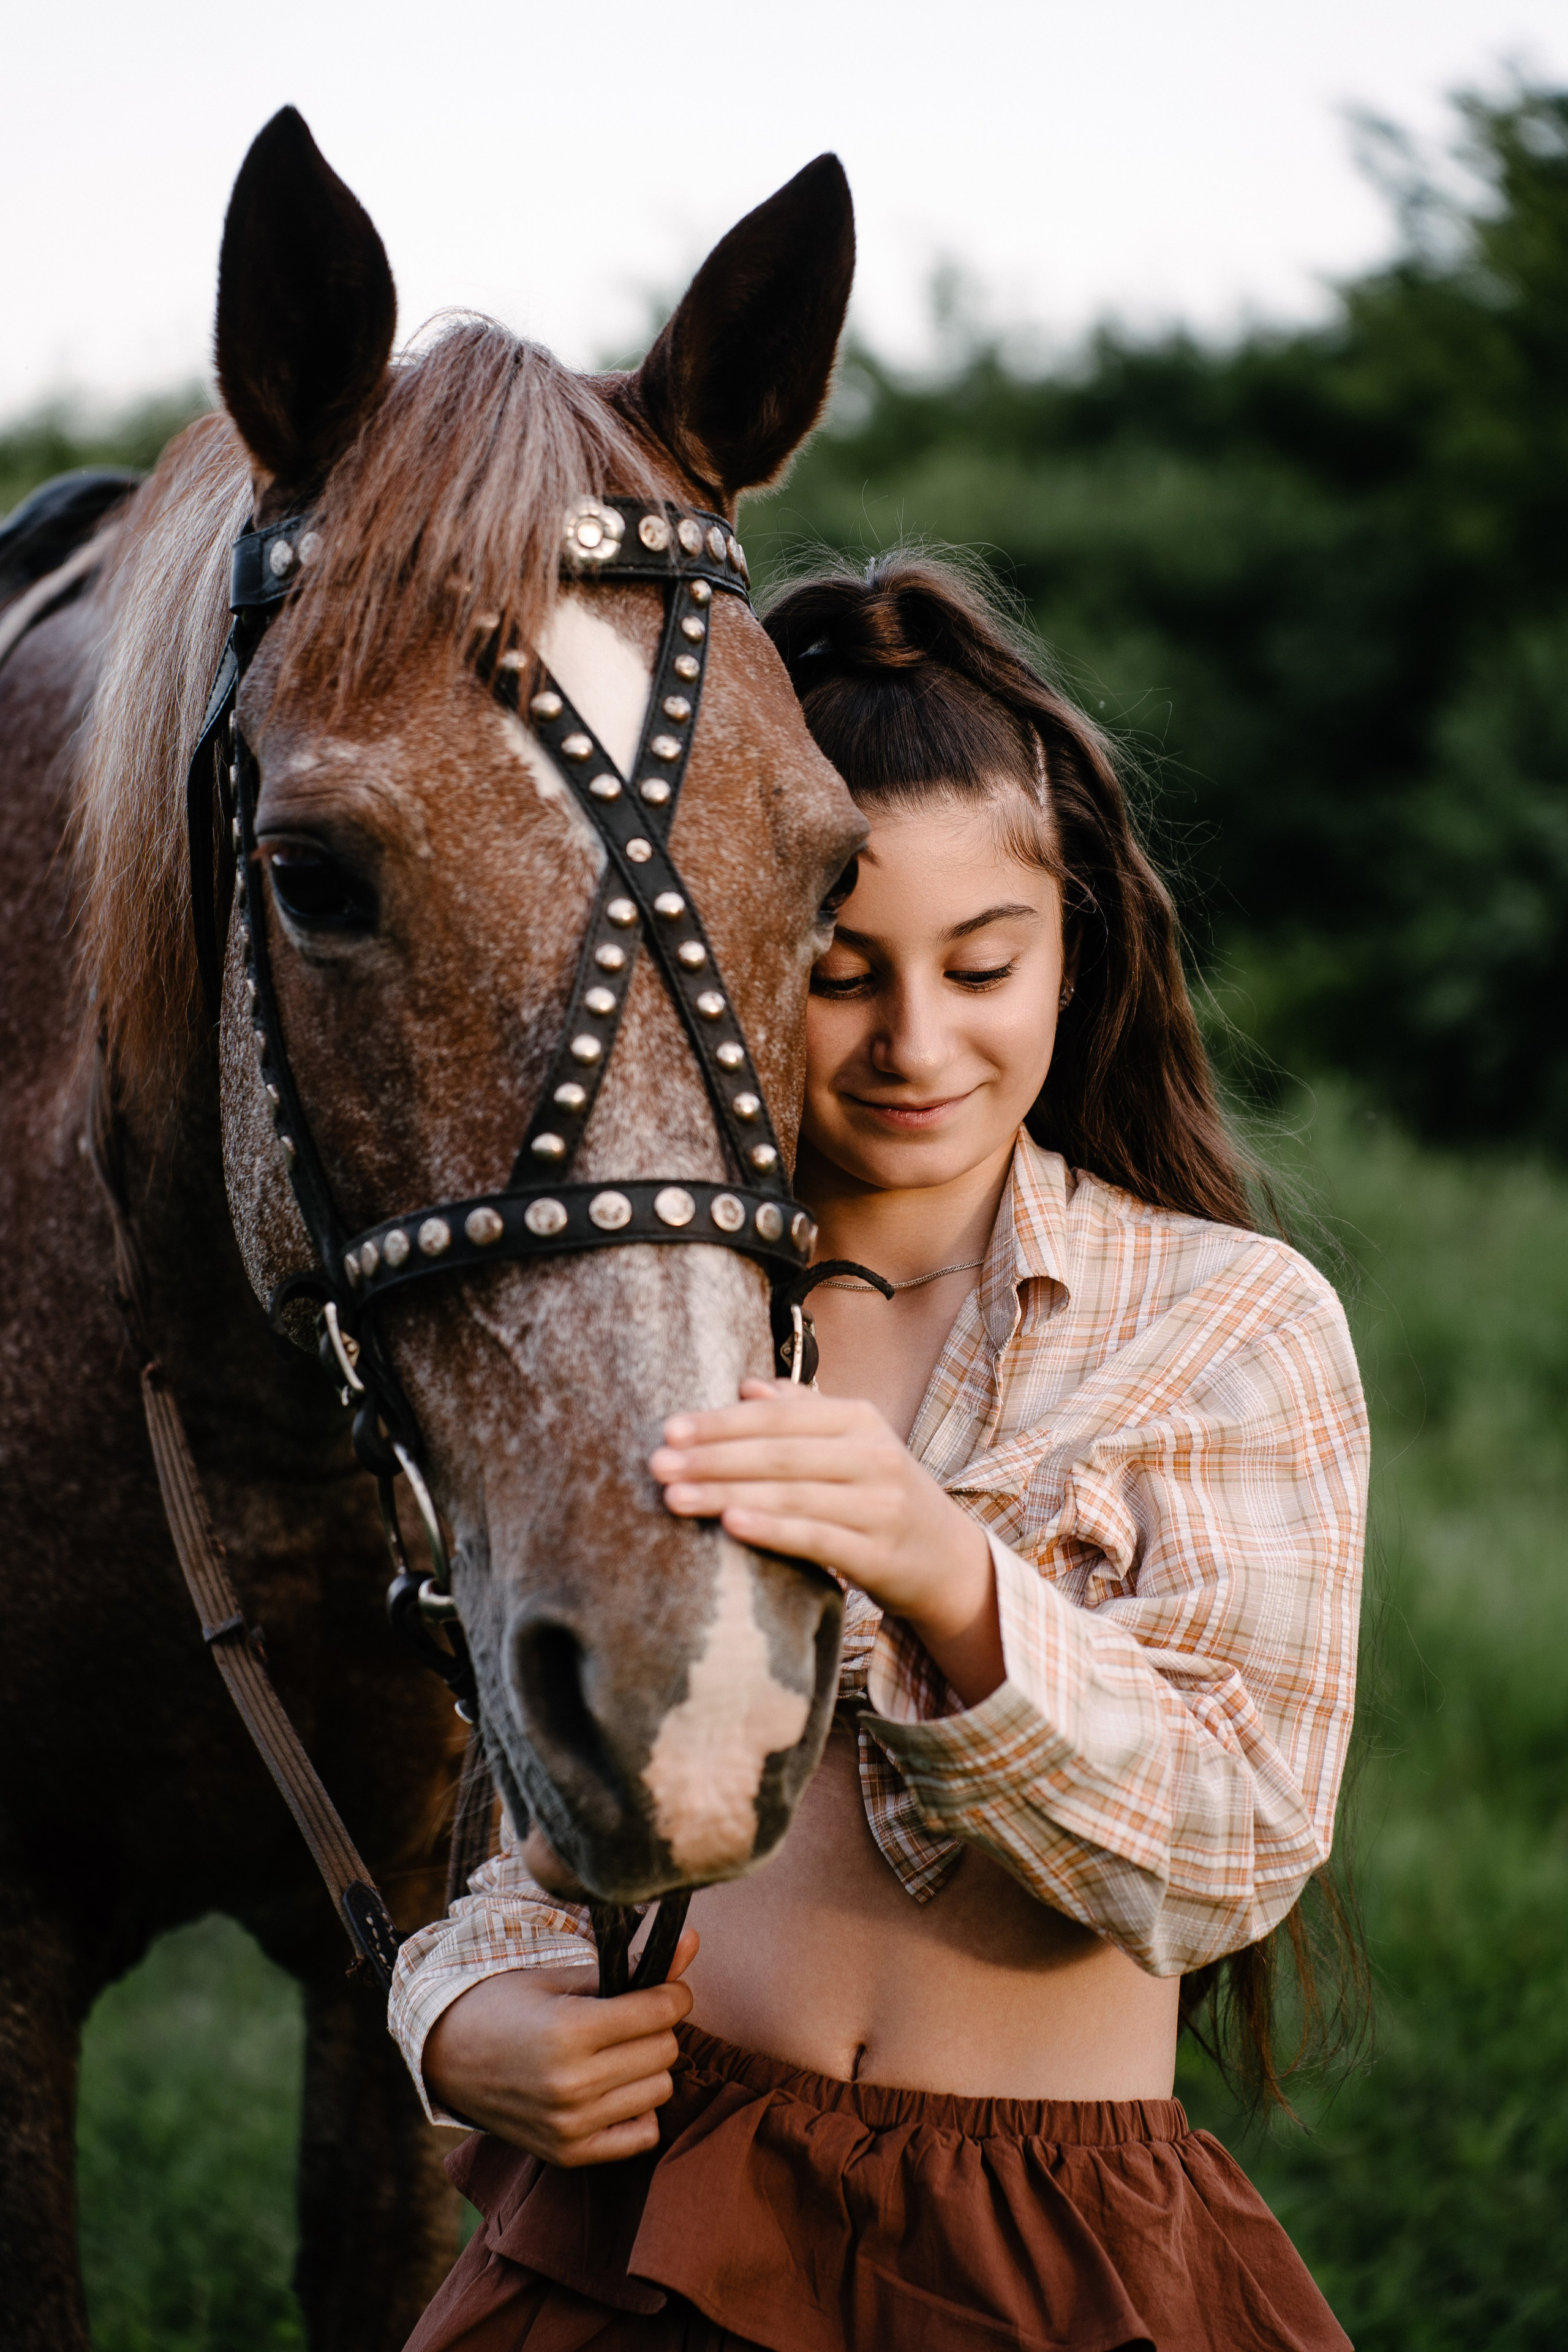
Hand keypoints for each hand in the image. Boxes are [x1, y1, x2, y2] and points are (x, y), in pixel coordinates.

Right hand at [422, 1930, 698, 2164]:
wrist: (445, 2056)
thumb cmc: (502, 2005)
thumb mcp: (558, 1976)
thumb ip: (629, 1965)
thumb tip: (694, 1941)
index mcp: (568, 2030)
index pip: (661, 2010)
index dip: (673, 1991)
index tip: (664, 1985)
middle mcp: (571, 2084)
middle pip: (665, 2050)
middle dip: (659, 2027)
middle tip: (632, 2016)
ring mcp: (570, 2125)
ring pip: (660, 2090)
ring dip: (649, 2066)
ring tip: (617, 2050)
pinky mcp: (568, 2154)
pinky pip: (642, 2135)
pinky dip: (638, 2110)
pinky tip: (613, 2088)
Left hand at [649, 1381, 1003, 1705]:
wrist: (946, 1559)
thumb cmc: (879, 1492)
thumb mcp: (852, 1442)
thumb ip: (801, 1411)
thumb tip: (744, 1385)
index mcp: (860, 1419)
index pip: (780, 1416)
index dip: (722, 1422)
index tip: (670, 1429)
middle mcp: (874, 1456)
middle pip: (780, 1454)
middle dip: (712, 1458)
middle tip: (657, 1465)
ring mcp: (880, 1506)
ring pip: (792, 1495)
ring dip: (727, 1494)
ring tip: (674, 1497)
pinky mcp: (878, 1554)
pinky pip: (817, 1539)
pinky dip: (772, 1530)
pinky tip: (731, 1525)